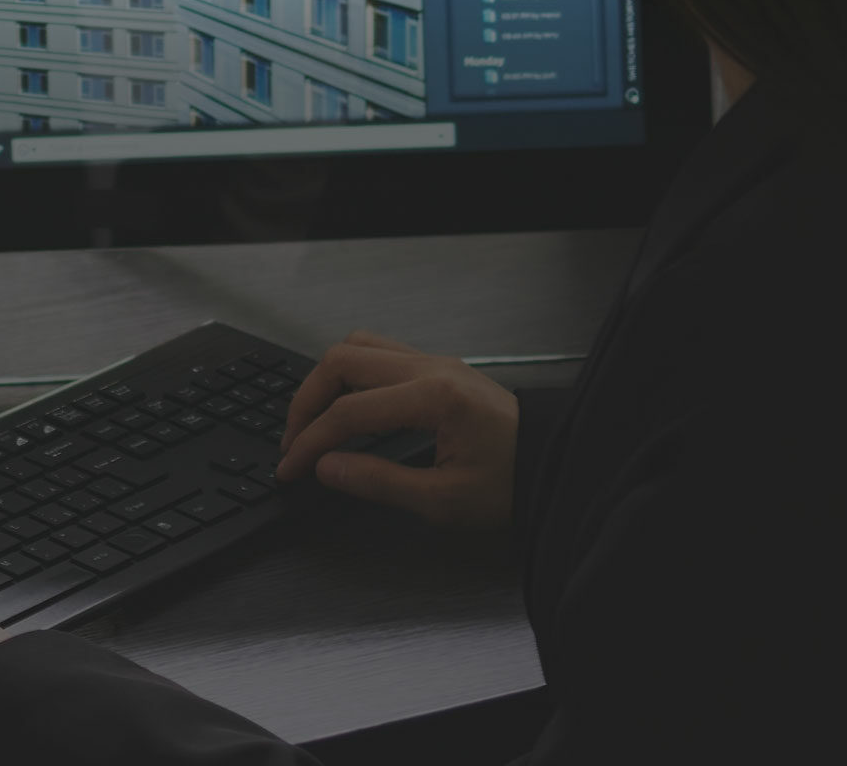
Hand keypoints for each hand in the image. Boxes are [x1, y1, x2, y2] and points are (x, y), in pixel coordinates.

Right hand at [276, 329, 519, 528]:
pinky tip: (345, 406)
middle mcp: (431, 367)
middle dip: (306, 401)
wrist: (555, 465)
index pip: (349, 412)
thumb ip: (377, 480)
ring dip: (325, 380)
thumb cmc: (510, 486)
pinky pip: (378, 352)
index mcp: (434, 397)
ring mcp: (434, 361)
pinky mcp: (437, 367)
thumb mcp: (443, 500)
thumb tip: (325, 467)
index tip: (290, 469)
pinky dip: (349, 375)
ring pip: (357, 346)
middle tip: (293, 441)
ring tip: (313, 421)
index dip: (310, 441)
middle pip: (342, 361)